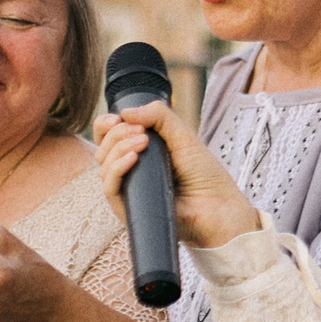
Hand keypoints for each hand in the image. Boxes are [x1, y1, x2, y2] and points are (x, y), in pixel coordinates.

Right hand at [93, 101, 257, 247]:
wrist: (217, 206)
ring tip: (143, 142)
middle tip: (141, 132)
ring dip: (119, 148)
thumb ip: (159, 116)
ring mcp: (129, 191)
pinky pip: (110, 189)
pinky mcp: (129, 210)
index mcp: (140, 153)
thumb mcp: (183, 136)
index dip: (105, 125)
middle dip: (116, 134)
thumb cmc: (204, 175)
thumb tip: (126, 111)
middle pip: (103, 149)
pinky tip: (133, 158)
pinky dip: (117, 169)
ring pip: (103, 167)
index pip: (108, 137)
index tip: (116, 117)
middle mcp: (131, 172)